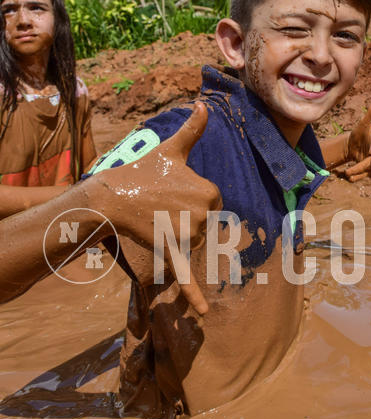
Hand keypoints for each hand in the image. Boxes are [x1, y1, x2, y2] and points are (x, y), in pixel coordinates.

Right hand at [92, 101, 220, 313]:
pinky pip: (187, 277)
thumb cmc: (141, 170)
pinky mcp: (172, 253)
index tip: (173, 191)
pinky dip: (195, 296)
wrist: (110, 196)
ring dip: (176, 236)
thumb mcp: (171, 149)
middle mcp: (203, 214)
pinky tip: (204, 314)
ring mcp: (187, 235)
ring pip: (192, 243)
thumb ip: (193, 129)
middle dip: (185, 219)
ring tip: (155, 218)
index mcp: (209, 190)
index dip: (192, 199)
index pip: (212, 202)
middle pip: (204, 225)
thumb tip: (204, 104)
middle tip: (162, 205)